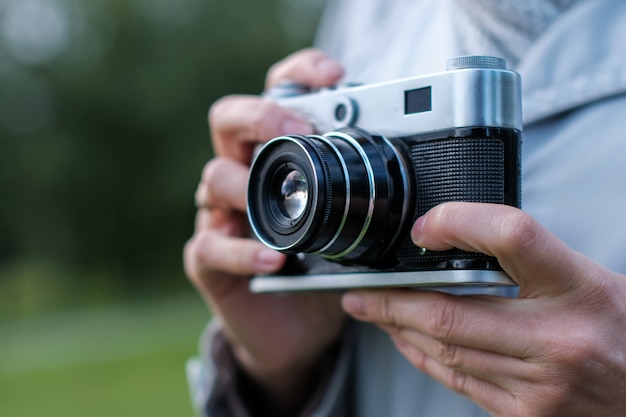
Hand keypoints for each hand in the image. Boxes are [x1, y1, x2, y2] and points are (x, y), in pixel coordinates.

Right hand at [184, 49, 345, 409]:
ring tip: (285, 208)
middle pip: (228, 119)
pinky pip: (213, 246)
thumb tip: (424, 169)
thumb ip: (367, 193)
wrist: (300, 327)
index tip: (334, 76)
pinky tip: (274, 259)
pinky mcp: (209, 257)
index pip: (277, 95)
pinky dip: (243, 251)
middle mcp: (243, 173)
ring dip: (248, 186)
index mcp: (277, 155)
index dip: (298, 75)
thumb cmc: (324, 266)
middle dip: (259, 115)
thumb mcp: (350, 224)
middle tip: (294, 128)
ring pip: (214, 178)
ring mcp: (221, 213)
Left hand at [342, 202, 625, 416]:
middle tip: (361, 288)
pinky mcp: (526, 415)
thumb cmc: (622, 329)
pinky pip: (459, 382)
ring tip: (373, 310)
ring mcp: (540, 386)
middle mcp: (558, 340)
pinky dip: (423, 358)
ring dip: (398, 328)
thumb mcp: (588, 277)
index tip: (424, 228)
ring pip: (446, 351)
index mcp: (580, 289)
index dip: (458, 223)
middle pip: (450, 313)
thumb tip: (459, 240)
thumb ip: (530, 261)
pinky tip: (405, 341)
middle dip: (391, 301)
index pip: (512, 236)